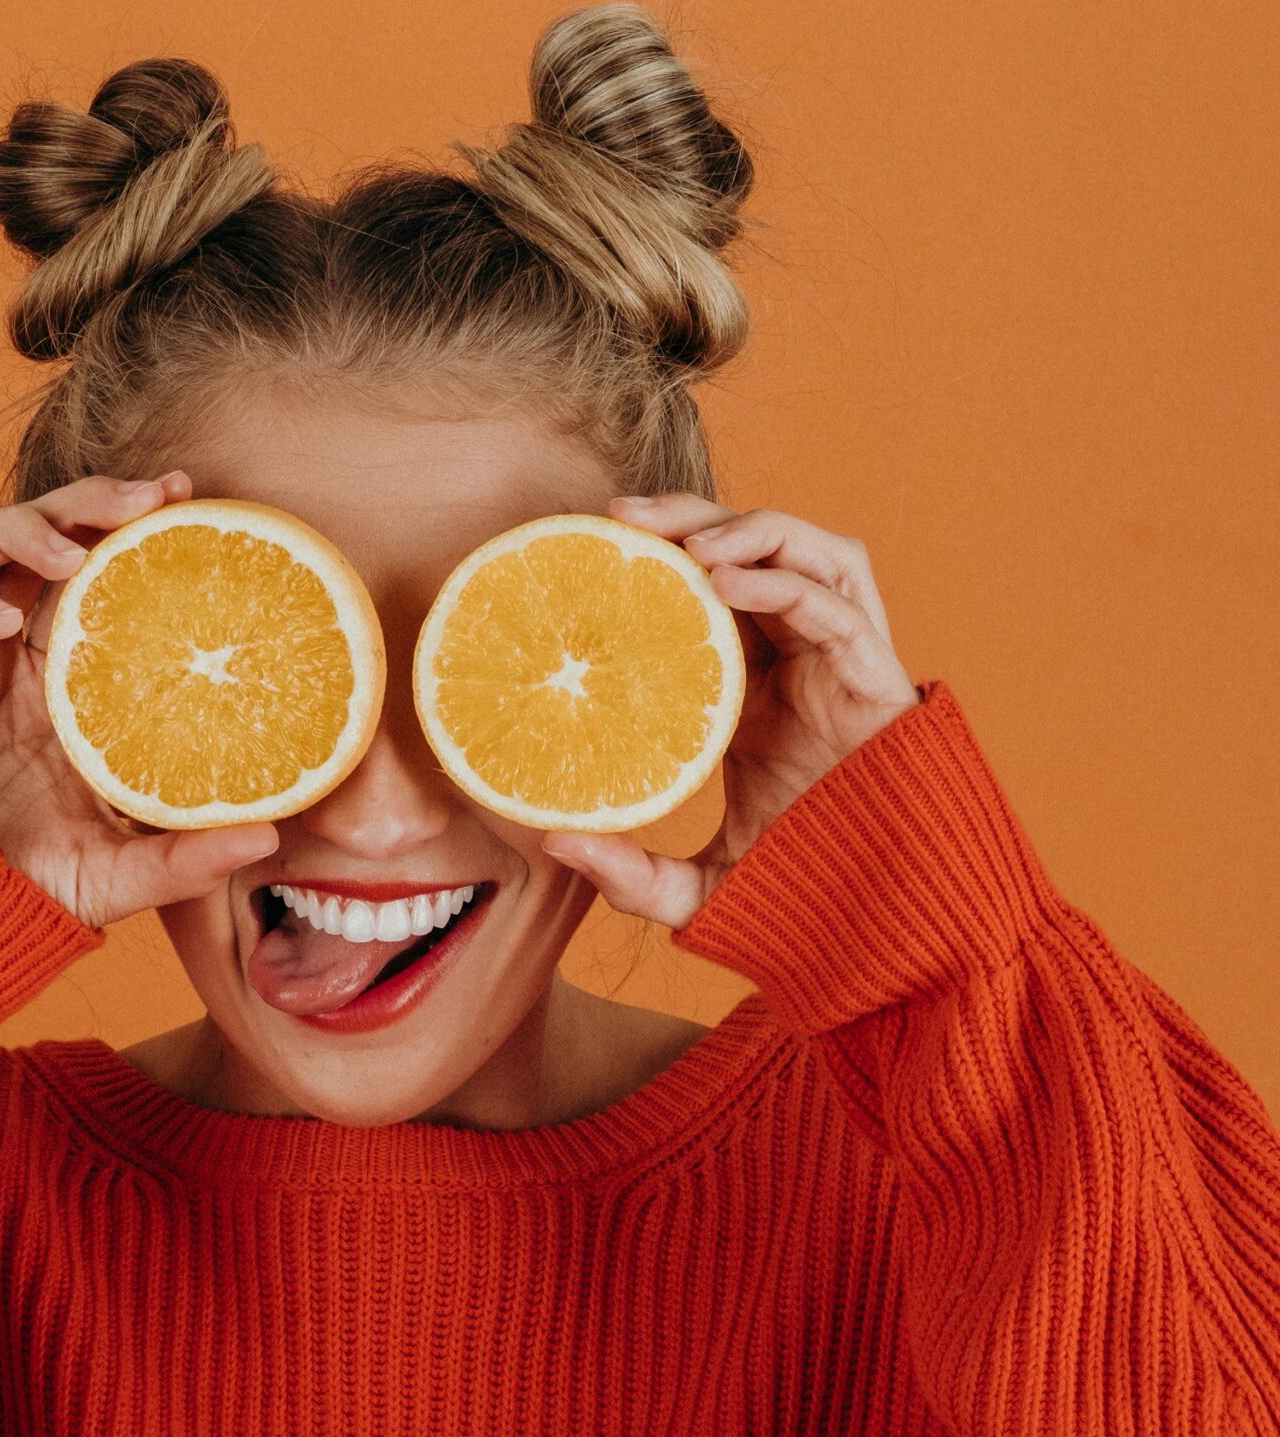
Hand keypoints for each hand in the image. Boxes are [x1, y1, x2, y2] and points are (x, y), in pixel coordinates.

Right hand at [0, 471, 278, 930]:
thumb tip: (272, 835)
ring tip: (74, 552)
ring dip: (19, 529)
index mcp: (52, 673)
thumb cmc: (16, 886)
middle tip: (151, 496)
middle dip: (85, 499)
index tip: (186, 498)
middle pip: (32, 532)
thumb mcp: (118, 871)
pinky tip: (2, 621)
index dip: (125, 522)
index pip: (87, 566)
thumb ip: (187, 856)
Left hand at [541, 494, 922, 930]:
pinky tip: (727, 582)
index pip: (712, 591)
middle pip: (755, 550)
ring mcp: (844, 663)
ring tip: (687, 543)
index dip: (663, 555)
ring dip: (749, 529)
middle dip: (694, 516)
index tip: (596, 543)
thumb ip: (631, 873)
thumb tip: (555, 845)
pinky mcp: (878, 678)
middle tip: (623, 516)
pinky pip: (835, 605)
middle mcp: (801, 661)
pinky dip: (783, 581)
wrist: (882, 920)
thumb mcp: (698, 886)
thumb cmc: (800, 891)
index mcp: (757, 687)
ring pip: (809, 552)